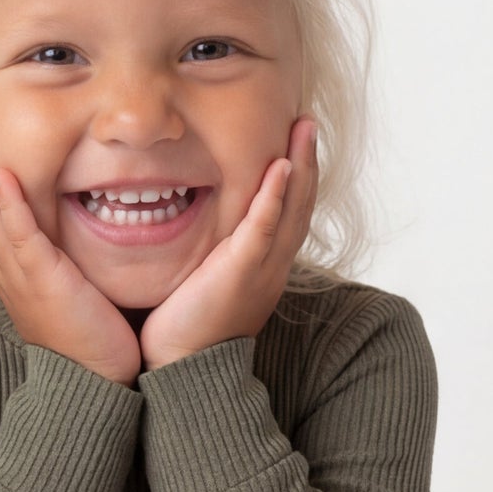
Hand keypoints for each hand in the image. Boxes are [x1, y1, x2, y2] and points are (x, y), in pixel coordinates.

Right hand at [0, 126, 143, 386]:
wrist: (95, 385)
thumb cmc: (89, 341)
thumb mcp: (66, 293)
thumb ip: (60, 264)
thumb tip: (68, 238)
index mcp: (12, 275)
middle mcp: (7, 274)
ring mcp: (21, 278)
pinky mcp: (42, 282)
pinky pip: (19, 236)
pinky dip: (8, 204)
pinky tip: (0, 175)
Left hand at [137, 118, 318, 371]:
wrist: (183, 369)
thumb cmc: (188, 330)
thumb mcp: (208, 283)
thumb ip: (214, 256)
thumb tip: (201, 230)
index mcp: (265, 267)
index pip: (290, 214)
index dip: (298, 177)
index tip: (297, 142)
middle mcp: (272, 266)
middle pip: (301, 205)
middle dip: (308, 160)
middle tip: (309, 122)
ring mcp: (260, 269)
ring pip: (291, 210)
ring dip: (301, 166)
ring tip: (305, 129)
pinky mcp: (240, 273)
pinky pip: (263, 229)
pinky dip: (274, 197)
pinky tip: (281, 168)